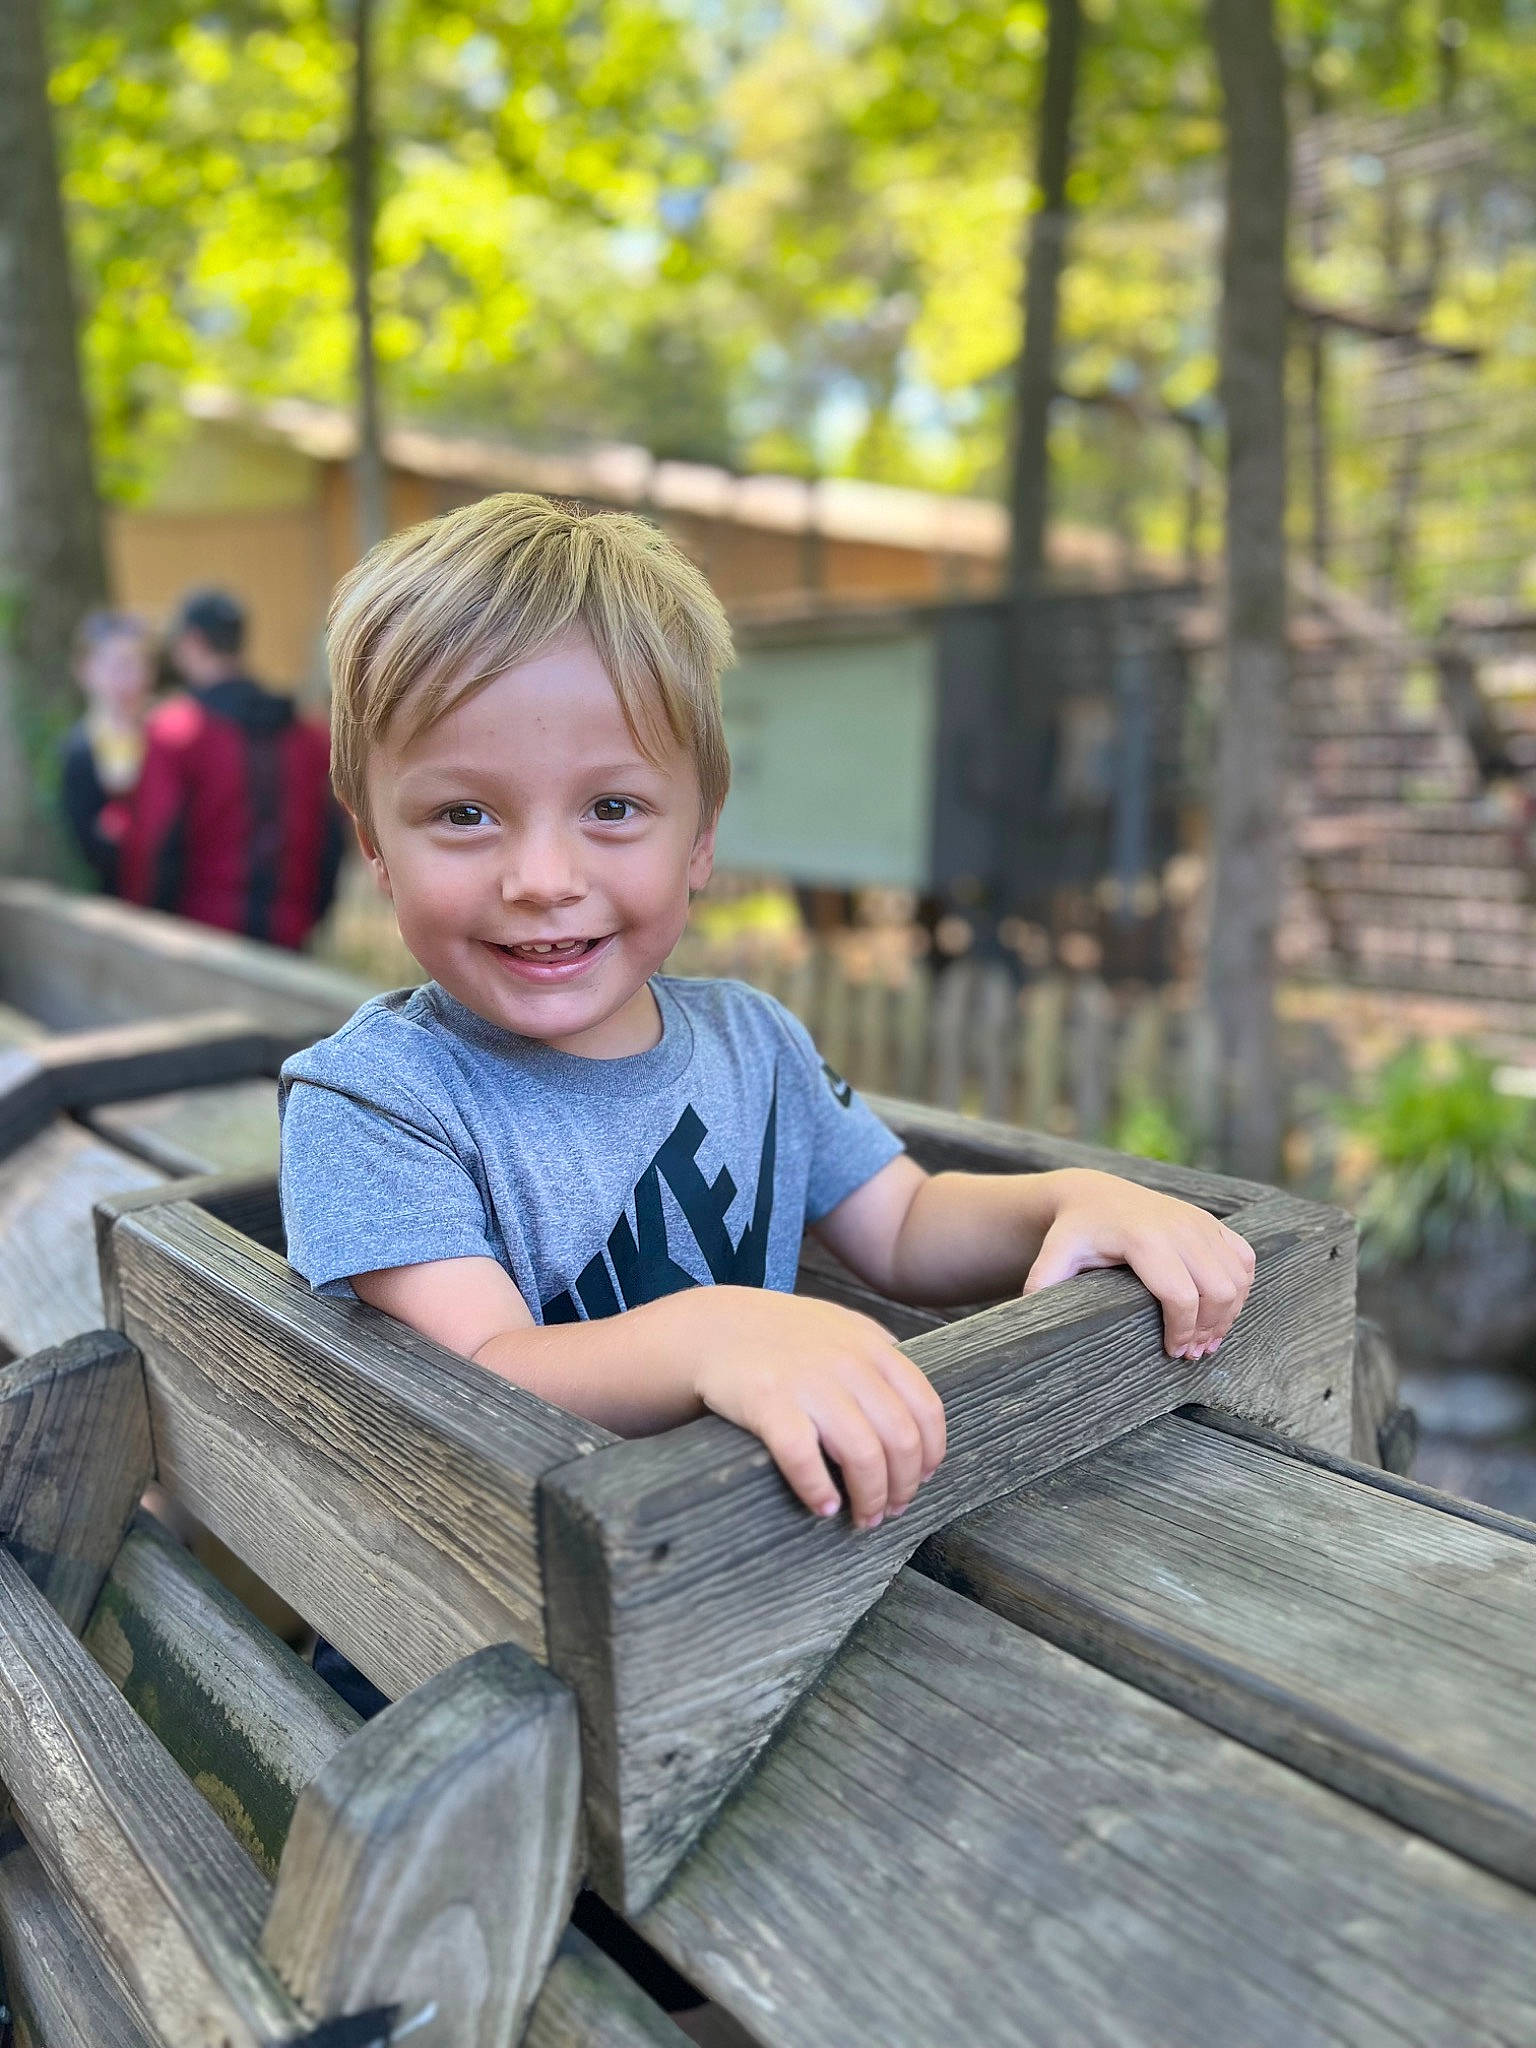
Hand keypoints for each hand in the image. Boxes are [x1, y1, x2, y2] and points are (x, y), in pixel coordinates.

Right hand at [690, 1288, 945, 1529]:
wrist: (713, 1326)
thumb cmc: (780, 1333)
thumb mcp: (840, 1326)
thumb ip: (878, 1351)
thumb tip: (911, 1399)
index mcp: (872, 1347)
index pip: (925, 1408)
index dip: (930, 1454)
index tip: (921, 1479)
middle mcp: (847, 1363)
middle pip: (900, 1439)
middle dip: (902, 1486)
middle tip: (890, 1510)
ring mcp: (808, 1382)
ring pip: (862, 1454)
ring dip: (869, 1498)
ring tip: (862, 1517)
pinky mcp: (767, 1403)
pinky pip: (803, 1457)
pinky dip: (818, 1490)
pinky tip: (823, 1506)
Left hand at [1023, 1170, 1255, 1359]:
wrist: (1095, 1194)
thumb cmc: (1076, 1232)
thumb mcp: (1055, 1255)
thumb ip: (1044, 1283)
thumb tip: (1028, 1319)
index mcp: (1145, 1238)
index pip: (1181, 1295)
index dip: (1182, 1331)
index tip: (1173, 1353)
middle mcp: (1180, 1226)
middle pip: (1217, 1291)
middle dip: (1209, 1329)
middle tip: (1192, 1354)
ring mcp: (1200, 1222)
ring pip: (1236, 1278)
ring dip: (1227, 1315)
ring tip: (1207, 1341)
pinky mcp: (1213, 1221)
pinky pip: (1244, 1259)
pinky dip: (1240, 1288)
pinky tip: (1222, 1310)